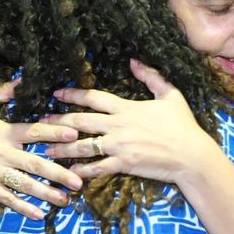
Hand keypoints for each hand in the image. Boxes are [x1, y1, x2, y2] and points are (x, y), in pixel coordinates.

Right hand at [0, 79, 83, 219]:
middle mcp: (2, 153)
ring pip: (25, 184)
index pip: (33, 131)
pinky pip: (7, 199)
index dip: (54, 132)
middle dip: (58, 173)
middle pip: (35, 164)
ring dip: (46, 193)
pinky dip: (23, 207)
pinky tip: (39, 214)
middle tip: (78, 181)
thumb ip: (2, 93)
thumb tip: (21, 79)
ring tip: (66, 199)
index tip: (74, 134)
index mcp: (4, 132)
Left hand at [43, 59, 218, 184]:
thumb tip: (134, 61)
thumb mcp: (170, 95)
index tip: (57, 94)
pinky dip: (81, 170)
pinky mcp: (124, 164)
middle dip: (58, 122)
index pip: (93, 98)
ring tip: (46, 150)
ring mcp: (119, 146)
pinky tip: (69, 172)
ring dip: (62, 148)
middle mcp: (118, 125)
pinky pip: (97, 168)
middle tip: (40, 123)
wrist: (193, 155)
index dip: (72, 95)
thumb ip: (151, 76)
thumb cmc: (183, 125)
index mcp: (127, 107)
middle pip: (80, 122)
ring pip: (83, 146)